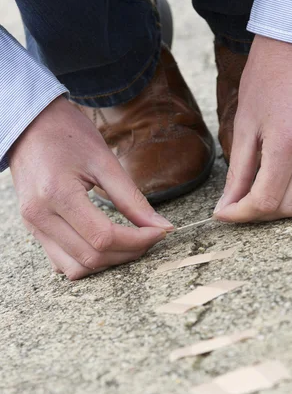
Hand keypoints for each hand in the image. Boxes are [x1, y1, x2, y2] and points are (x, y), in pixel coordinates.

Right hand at [10, 96, 172, 279]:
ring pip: (76, 268)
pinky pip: (61, 262)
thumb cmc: (66, 134)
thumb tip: (161, 226)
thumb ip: (132, 198)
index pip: (104, 237)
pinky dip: (86, 261)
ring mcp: (33, 226)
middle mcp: (40, 216)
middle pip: (92, 257)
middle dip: (128, 252)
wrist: (29, 125)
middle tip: (150, 237)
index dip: (138, 240)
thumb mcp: (104, 161)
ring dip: (108, 262)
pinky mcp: (33, 230)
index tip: (159, 232)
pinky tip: (104, 245)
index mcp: (57, 194)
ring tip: (129, 243)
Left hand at [214, 36, 291, 221]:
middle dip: (260, 212)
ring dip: (285, 204)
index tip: (225, 214)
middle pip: (289, 208)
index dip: (241, 215)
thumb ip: (237, 173)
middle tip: (241, 202)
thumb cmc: (266, 78)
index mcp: (287, 141)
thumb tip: (227, 207)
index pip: (266, 201)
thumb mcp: (244, 125)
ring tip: (266, 189)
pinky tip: (290, 179)